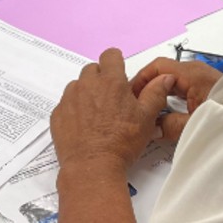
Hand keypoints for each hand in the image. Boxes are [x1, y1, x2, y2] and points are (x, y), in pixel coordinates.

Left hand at [51, 49, 174, 173]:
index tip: (119, 71)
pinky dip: (74, 110)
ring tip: (98, 114)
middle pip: (92, 69)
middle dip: (101, 79)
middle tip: (112, 98)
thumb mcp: (146, 118)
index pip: (110, 55)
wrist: (93, 166)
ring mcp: (70, 99)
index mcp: (110, 82)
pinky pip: (66, 104)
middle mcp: (87, 85)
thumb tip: (164, 78)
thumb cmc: (120, 143)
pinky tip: (84, 126)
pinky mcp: (58, 114)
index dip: (116, 62)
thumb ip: (155, 93)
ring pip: (78, 85)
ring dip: (87, 93)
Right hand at [130, 57, 222, 141]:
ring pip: (174, 79)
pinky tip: (168, 111)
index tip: (130, 96)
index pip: (157, 67)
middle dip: (148, 87)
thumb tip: (151, 128)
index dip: (140, 80)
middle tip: (135, 104)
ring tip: (149, 110)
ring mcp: (204, 78)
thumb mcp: (195, 125)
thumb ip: (169, 125)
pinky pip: (184, 86)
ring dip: (160, 92)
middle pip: (164, 72)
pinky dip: (172, 95)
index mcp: (191, 74)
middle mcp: (197, 71)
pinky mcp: (210, 87)